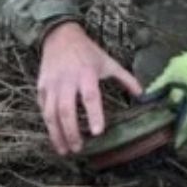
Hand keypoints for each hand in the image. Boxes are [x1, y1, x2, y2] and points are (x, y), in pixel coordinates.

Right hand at [38, 21, 142, 155]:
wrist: (59, 36)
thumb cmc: (87, 51)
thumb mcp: (108, 62)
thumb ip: (126, 79)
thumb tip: (144, 95)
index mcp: (86, 73)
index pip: (90, 97)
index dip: (94, 115)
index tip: (98, 132)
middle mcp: (67, 80)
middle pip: (67, 110)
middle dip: (72, 132)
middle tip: (79, 149)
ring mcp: (51, 85)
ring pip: (51, 113)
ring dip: (57, 134)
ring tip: (64, 150)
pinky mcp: (41, 87)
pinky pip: (43, 109)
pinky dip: (48, 124)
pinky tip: (55, 136)